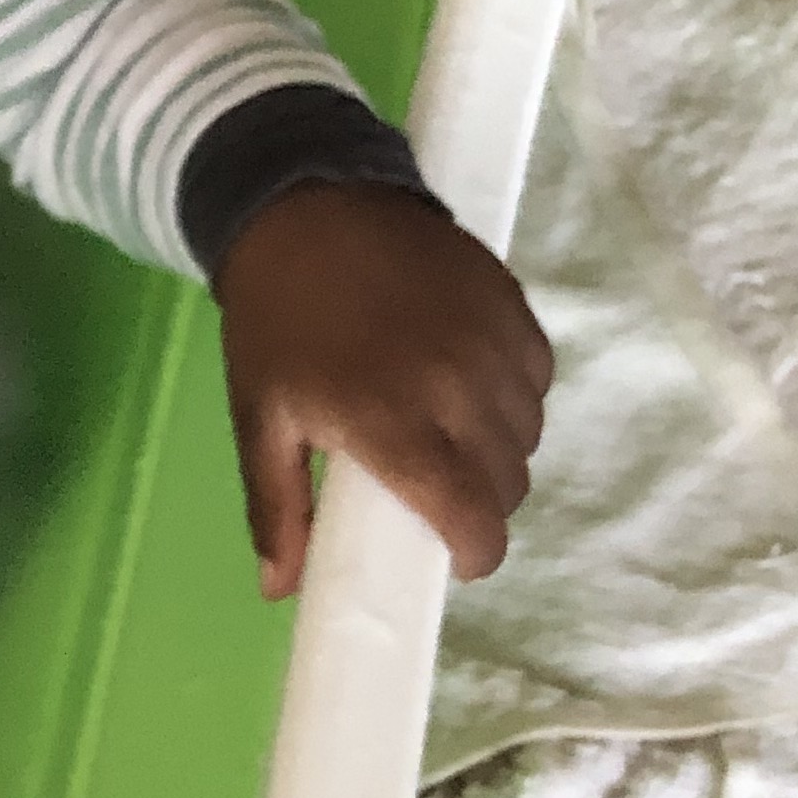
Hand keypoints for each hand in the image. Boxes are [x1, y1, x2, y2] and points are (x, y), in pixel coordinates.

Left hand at [212, 183, 551, 599]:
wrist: (304, 207)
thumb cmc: (275, 323)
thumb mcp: (259, 419)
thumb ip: (278, 508)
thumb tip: (280, 590)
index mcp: (391, 422)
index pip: (471, 514)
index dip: (475, 552)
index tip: (455, 558)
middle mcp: (456, 387)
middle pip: (506, 482)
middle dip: (480, 506)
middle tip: (440, 497)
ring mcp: (492, 342)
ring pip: (527, 433)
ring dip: (499, 453)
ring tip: (452, 442)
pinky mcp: (513, 304)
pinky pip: (537, 380)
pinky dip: (515, 399)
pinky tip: (472, 391)